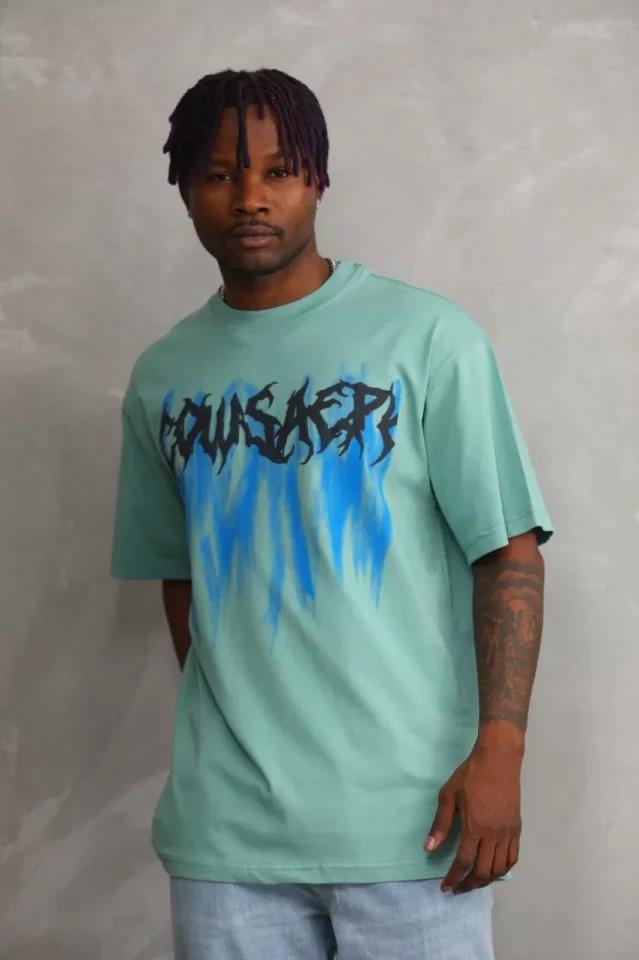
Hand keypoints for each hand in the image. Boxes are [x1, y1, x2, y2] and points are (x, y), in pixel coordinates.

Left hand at [424, 743, 521, 893]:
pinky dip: (503, 869)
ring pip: (499, 868)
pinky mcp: (516, 829)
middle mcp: (492, 835)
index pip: (463, 863)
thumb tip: (429, 848)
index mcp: (474, 827)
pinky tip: (493, 869)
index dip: (454, 878)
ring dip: (485, 880)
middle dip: (469, 885)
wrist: (498, 760)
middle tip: (458, 888)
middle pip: (482, 871)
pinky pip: (512, 857)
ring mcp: (507, 833)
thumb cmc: (469, 775)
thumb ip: (440, 824)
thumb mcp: (448, 795)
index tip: (445, 887)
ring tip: (473, 882)